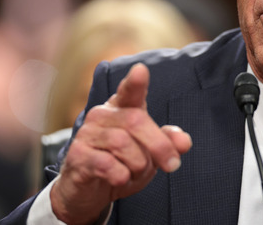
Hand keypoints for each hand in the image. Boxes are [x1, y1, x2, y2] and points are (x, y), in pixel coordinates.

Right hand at [50, 63, 192, 224]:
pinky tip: (120, 179)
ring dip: (138, 164)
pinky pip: (106, 163)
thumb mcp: (149, 155)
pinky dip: (120, 175)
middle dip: (159, 145)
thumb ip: (167, 144)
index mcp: (121, 108)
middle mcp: (102, 115)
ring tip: (135, 173)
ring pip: (122, 143)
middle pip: (136, 120)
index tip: (141, 70)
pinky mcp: (77, 155)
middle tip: (173, 164)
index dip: (135, 82)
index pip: (129, 91)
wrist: (88, 192)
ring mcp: (87, 133)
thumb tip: (185, 142)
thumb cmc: (121, 164)